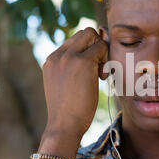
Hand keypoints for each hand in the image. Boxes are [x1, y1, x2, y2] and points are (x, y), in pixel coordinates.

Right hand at [42, 28, 108, 148]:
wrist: (64, 125)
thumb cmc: (69, 111)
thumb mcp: (66, 86)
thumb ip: (74, 70)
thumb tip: (93, 58)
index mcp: (52, 61)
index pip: (75, 41)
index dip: (89, 50)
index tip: (93, 69)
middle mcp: (57, 55)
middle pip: (84, 33)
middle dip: (97, 46)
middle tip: (100, 68)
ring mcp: (68, 57)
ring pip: (92, 35)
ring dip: (102, 51)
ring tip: (100, 74)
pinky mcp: (82, 61)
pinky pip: (101, 46)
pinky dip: (106, 59)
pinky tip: (102, 78)